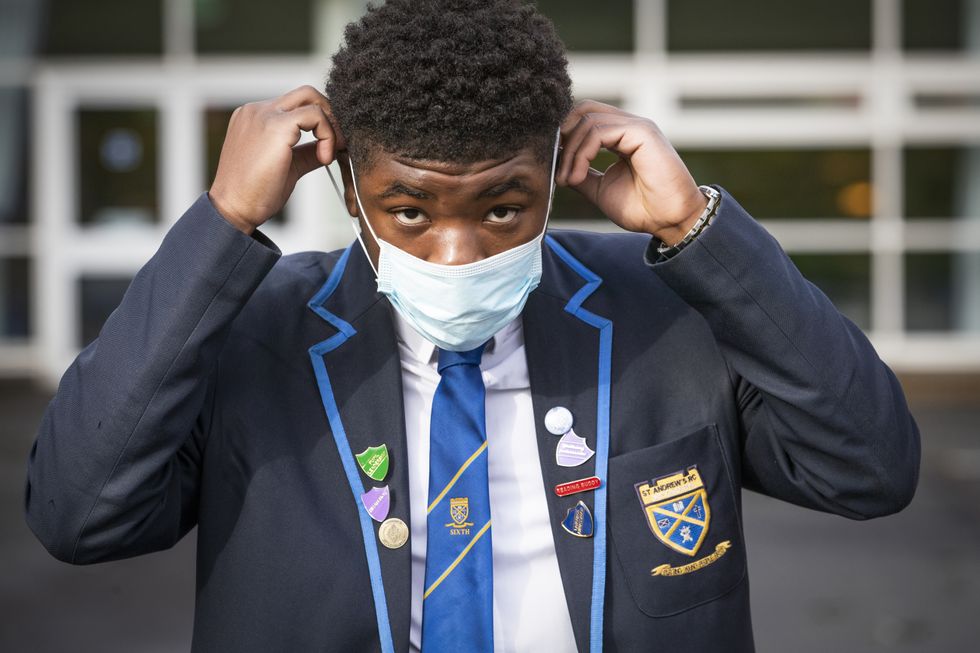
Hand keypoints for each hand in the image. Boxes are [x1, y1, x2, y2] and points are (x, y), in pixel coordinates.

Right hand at [209, 86, 344, 233]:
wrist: (233, 208)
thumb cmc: (254, 193)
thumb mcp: (286, 166)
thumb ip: (305, 152)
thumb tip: (326, 149)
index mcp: (256, 117)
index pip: (296, 105)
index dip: (320, 122)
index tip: (328, 148)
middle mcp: (257, 110)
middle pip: (305, 93)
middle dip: (329, 114)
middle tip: (338, 143)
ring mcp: (264, 114)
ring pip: (311, 99)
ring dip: (331, 125)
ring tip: (330, 154)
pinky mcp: (275, 126)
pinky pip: (315, 115)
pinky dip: (327, 134)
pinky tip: (324, 158)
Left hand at [556, 100, 707, 244]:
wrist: (670, 221)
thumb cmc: (643, 208)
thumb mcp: (600, 189)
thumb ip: (581, 173)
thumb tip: (559, 167)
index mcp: (621, 135)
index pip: (585, 117)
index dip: (564, 135)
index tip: (553, 163)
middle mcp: (629, 126)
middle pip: (584, 109)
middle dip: (563, 136)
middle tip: (557, 167)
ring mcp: (637, 126)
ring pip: (588, 121)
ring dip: (570, 152)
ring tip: (568, 180)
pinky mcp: (642, 132)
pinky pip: (599, 132)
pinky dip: (581, 154)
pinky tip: (577, 177)